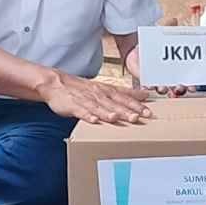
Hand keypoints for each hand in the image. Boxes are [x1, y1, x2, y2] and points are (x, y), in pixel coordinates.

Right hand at [36, 70, 151, 124]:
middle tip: (138, 117)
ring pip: (99, 107)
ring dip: (108, 113)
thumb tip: (144, 95)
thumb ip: (124, 93)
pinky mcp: (73, 106)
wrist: (56, 83)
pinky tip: (94, 121)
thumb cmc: (83, 88)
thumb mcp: (105, 88)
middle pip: (114, 103)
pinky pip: (81, 111)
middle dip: (126, 110)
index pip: (124, 97)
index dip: (137, 104)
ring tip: (117, 118)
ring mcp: (85, 100)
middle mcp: (98, 94)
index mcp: (107, 91)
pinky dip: (87, 116)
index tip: (148, 112)